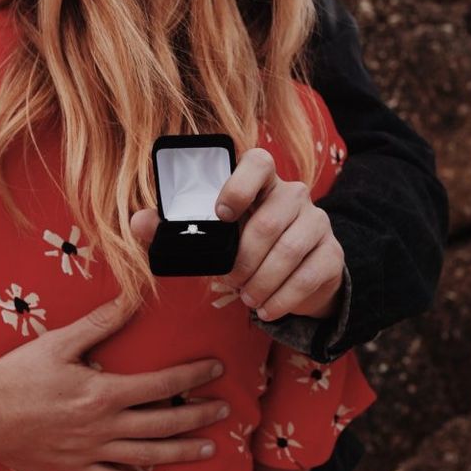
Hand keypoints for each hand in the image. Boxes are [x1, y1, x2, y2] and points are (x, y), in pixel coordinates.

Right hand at [0, 296, 227, 470]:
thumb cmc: (18, 374)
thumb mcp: (59, 342)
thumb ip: (99, 323)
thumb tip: (132, 299)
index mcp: (103, 392)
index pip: (160, 385)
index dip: (192, 377)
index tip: (215, 368)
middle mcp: (103, 426)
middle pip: (163, 423)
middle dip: (198, 415)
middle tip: (225, 409)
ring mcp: (91, 452)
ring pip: (147, 455)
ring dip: (182, 450)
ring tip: (211, 447)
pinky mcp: (76, 470)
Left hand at [132, 148, 344, 322]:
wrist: (296, 274)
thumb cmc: (244, 245)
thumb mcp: (212, 235)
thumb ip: (175, 227)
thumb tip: (139, 222)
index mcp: (261, 180)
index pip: (258, 162)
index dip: (239, 185)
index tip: (220, 215)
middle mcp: (293, 194)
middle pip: (269, 221)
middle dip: (243, 259)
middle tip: (229, 280)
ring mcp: (317, 222)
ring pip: (289, 251)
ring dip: (261, 281)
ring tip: (247, 298)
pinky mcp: (332, 253)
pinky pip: (309, 275)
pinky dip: (283, 298)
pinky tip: (267, 309)